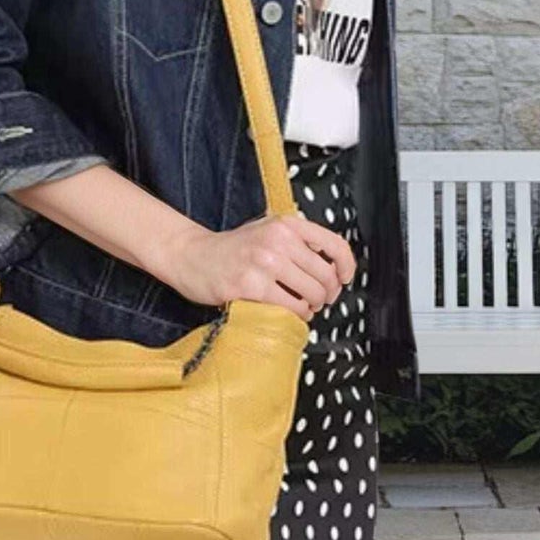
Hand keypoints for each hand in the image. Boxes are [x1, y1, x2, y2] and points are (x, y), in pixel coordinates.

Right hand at [159, 212, 356, 322]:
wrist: (192, 256)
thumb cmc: (230, 248)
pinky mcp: (251, 286)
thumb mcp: (266, 229)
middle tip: (317, 299)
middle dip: (327, 294)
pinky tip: (285, 311)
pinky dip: (295, 315)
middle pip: (326, 275)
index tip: (345, 278)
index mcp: (286, 224)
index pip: (334, 244)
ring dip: (311, 307)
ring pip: (311, 293)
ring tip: (300, 305)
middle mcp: (277, 239)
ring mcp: (264, 262)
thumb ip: (296, 240)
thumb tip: (332, 262)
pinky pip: (290, 307)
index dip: (347, 266)